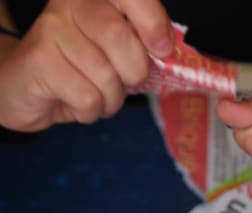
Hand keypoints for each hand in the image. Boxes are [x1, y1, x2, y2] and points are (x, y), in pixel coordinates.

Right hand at [0, 0, 171, 131]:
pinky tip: (77, 101)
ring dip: (111, 99)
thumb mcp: (118, 53)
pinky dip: (92, 111)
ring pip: (105, 75)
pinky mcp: (40, 60)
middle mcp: (71, 6)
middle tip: (126, 81)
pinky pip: (88, 97)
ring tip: (96, 93)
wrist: (28, 86)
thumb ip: (143, 47)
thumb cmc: (82, 69)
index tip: (163, 48)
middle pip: (119, 36)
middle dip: (134, 71)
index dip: (152, 22)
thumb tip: (172, 54)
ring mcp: (51, 30)